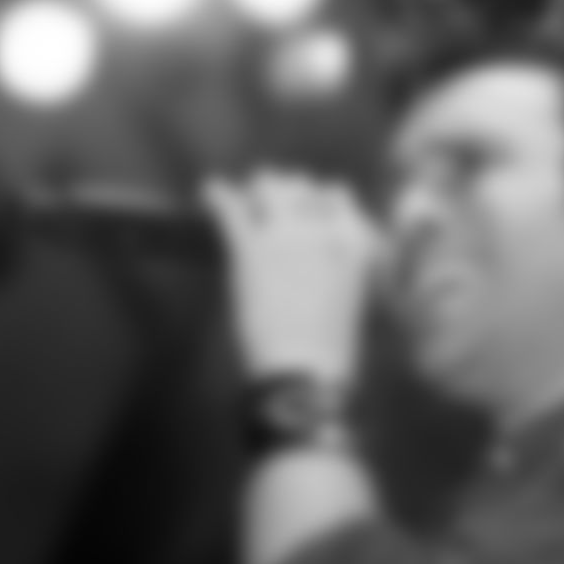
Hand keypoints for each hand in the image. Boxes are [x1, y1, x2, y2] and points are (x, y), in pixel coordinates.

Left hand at [206, 170, 380, 388]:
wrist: (304, 376)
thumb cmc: (328, 352)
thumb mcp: (348, 299)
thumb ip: (335, 265)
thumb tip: (314, 256)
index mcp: (355, 244)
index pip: (337, 195)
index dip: (317, 200)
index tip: (303, 209)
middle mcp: (324, 230)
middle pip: (301, 187)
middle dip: (285, 192)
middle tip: (269, 202)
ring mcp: (288, 235)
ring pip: (266, 187)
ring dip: (254, 192)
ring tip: (243, 200)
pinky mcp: (252, 249)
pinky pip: (230, 208)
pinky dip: (216, 196)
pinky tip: (208, 192)